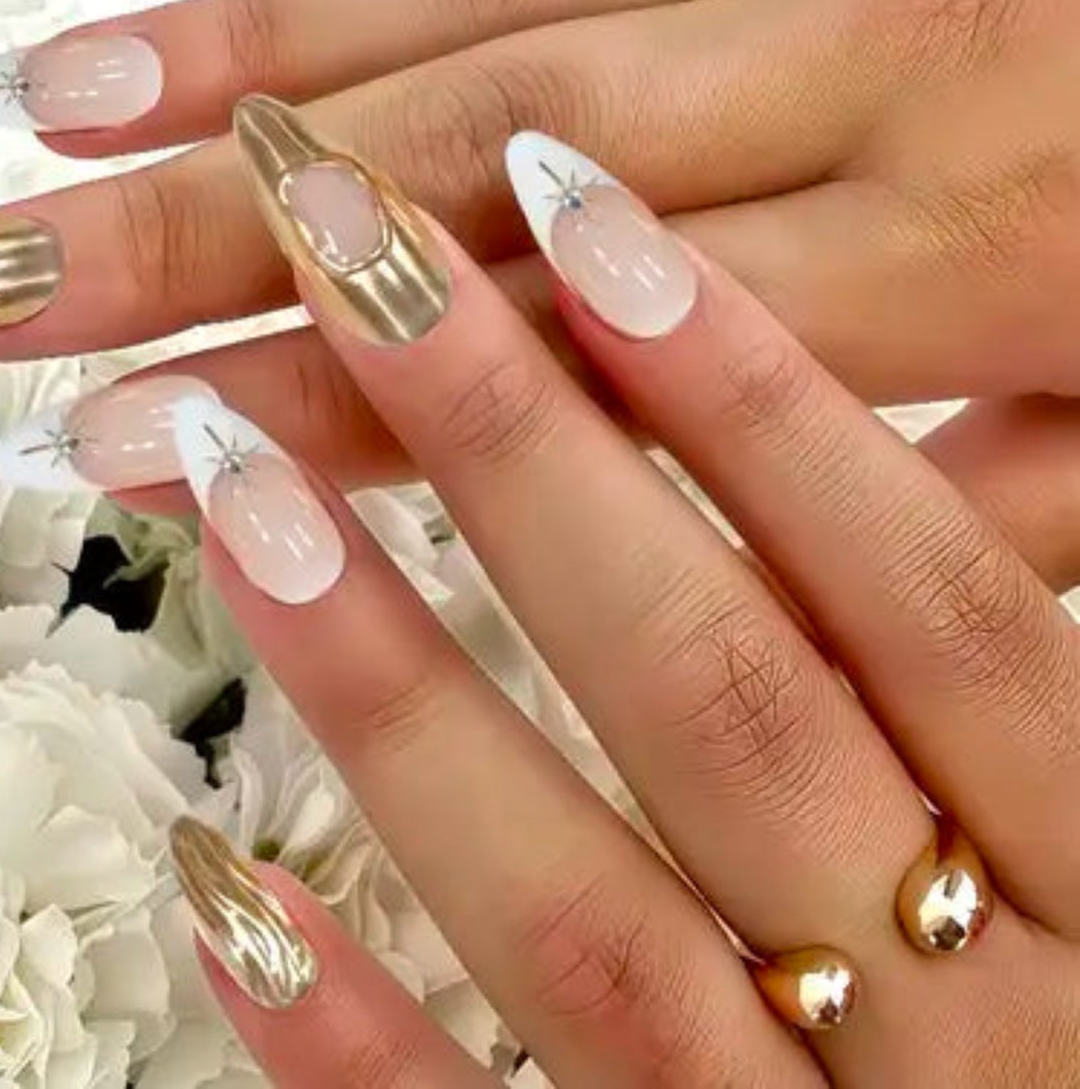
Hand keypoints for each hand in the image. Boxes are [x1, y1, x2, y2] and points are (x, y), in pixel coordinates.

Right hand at [0, 0, 1079, 488]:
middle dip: (180, 224)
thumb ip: (867, 522)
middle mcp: (879, 51)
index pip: (548, 360)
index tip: (109, 441)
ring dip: (250, 43)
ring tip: (57, 98)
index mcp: (953, 254)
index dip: (309, 409)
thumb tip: (608, 561)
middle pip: (453, 158)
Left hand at [158, 109, 1078, 1085]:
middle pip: (729, 702)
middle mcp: (969, 1023)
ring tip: (235, 487)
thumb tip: (902, 466)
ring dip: (396, 691)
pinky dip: (354, 1033)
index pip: (935, 605)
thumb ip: (1004, 691)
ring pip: (583, 912)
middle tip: (351, 259)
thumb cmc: (1066, 1018)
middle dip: (525, 456)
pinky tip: (221, 883)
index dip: (763, 399)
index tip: (580, 209)